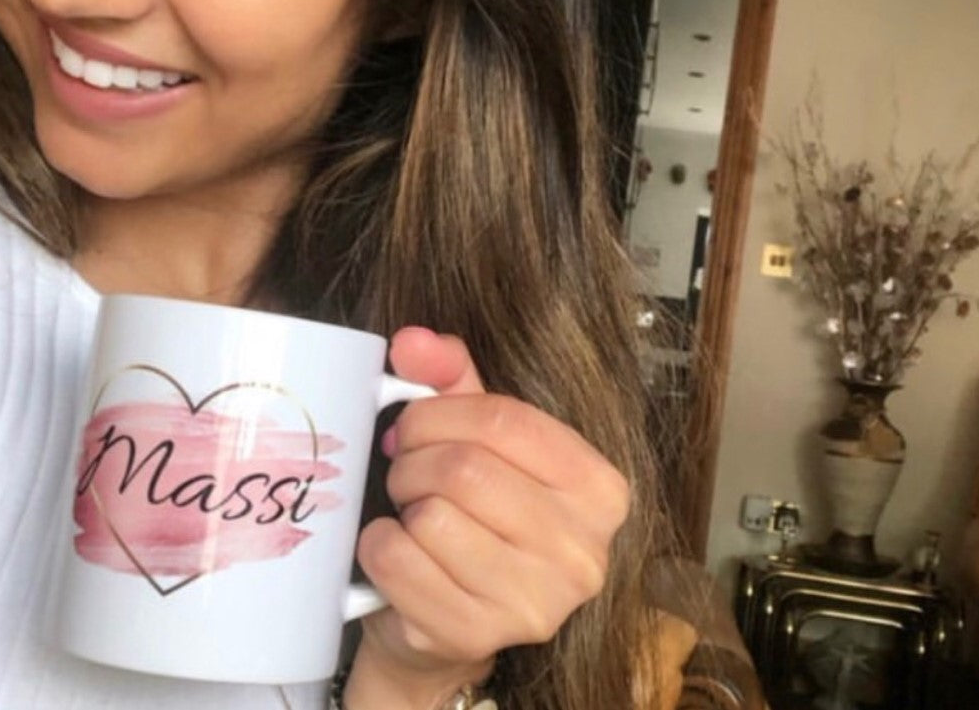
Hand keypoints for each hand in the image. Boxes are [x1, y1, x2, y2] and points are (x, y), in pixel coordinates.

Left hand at [345, 326, 630, 707]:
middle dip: (414, 460)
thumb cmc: (473, 511)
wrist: (447, 621)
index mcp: (598, 488)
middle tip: (405, 471)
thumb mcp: (477, 433)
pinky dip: (379, 546)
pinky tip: (398, 550)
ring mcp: (536, 604)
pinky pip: (399, 563)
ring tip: (410, 511)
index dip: (439, 411)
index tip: (412, 422)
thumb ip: (451, 375)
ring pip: (431, 518)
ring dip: (400, 505)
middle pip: (464, 468)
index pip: (505, 420)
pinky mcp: (479, 638)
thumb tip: (411, 341)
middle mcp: (583, 551)